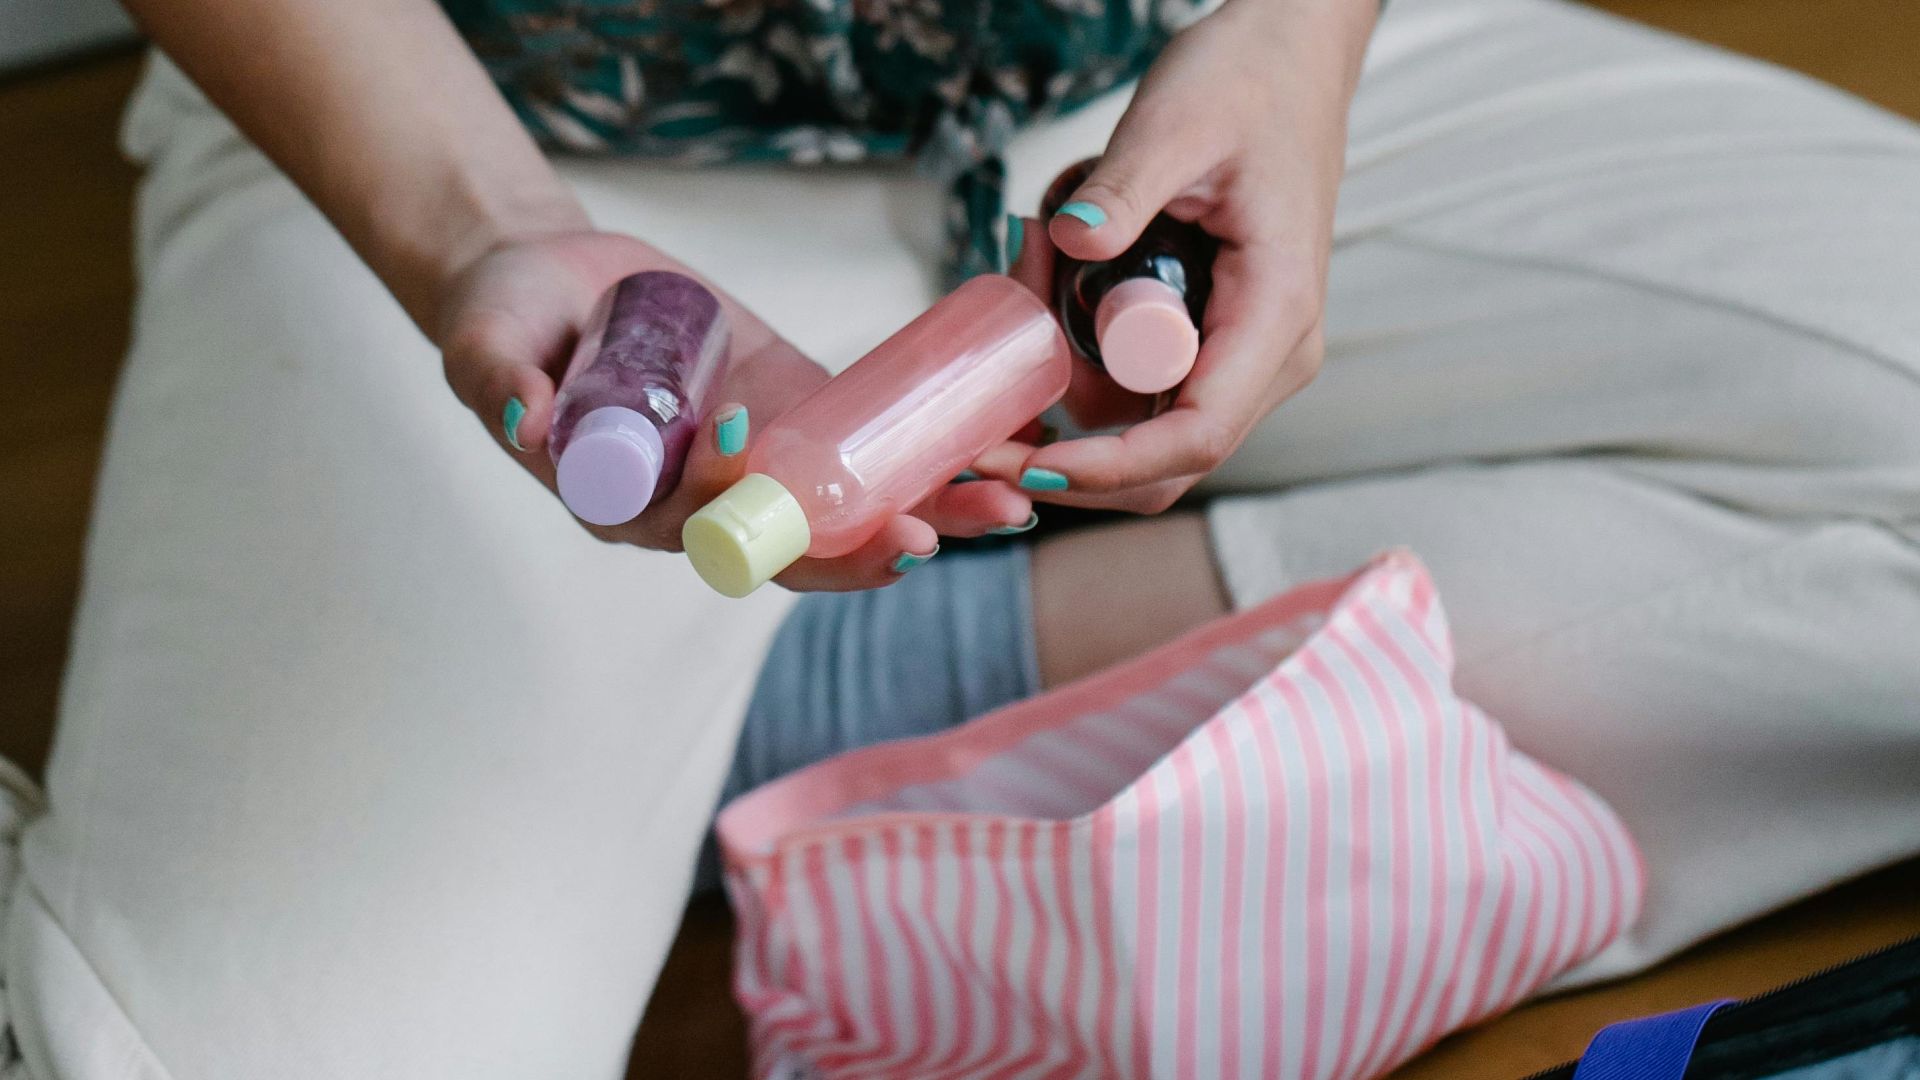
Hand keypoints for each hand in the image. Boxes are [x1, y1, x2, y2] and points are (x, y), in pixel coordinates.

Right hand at [437, 231, 1033, 589]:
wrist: (555, 280)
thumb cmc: (509, 312)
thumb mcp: (485, 336)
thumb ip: (494, 376)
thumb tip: (522, 422)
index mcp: (625, 502)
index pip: (688, 530)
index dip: (731, 513)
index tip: (763, 462)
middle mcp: (698, 503)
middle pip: (786, 548)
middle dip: (856, 549)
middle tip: (921, 541)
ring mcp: (755, 466)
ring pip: (843, 514)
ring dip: (920, 515)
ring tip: (998, 508)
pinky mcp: (796, 421)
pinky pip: (864, 457)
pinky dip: (928, 462)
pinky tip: (993, 456)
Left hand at [993, 0, 1376, 512]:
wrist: (1288, 61)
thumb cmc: (1250, 85)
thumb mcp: (1177, 123)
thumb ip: (1124, 188)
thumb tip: (1066, 242)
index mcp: (1275, 317)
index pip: (1194, 438)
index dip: (1108, 469)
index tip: (1028, 463)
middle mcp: (1269, 356)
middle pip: (1166, 461)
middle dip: (1071, 453)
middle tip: (987, 424)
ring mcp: (1241, 354)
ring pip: (1143, 427)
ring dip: (1067, 386)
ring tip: (1027, 275)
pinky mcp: (1211, 340)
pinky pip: (1138, 386)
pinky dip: (1082, 358)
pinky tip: (1050, 285)